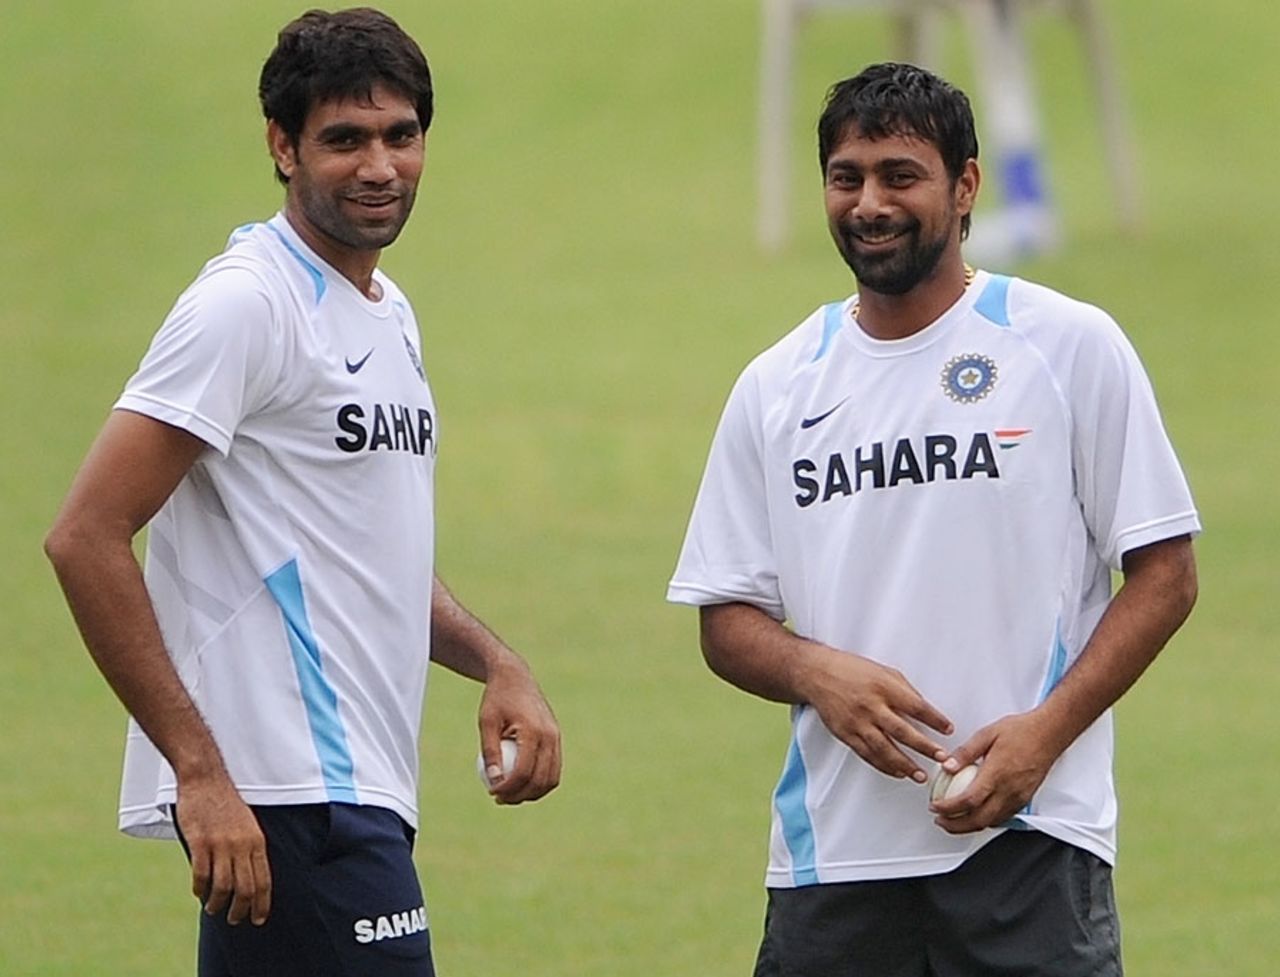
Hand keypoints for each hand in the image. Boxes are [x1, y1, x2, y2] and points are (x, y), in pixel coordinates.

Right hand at [175, 777, 270, 924]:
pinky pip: (201, 874)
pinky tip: (198, 892)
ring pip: (223, 886)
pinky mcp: (200, 842)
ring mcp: (221, 844)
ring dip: (218, 903)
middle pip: (245, 888)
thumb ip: (249, 849)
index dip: (262, 903)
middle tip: (235, 920)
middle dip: (241, 909)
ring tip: (213, 909)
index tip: (259, 918)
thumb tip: (248, 878)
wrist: (206, 780)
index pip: (264, 880)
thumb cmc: (226, 804)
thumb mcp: (248, 825)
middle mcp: (241, 845)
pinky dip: (200, 888)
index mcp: (256, 841)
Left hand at [477, 659, 560, 804]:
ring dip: (533, 793)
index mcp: (533, 731)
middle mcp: (550, 736)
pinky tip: (520, 784)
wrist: (516, 678)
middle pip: (540, 780)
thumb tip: (493, 782)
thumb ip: (490, 751)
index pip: (523, 771)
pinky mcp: (556, 739)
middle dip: (520, 796)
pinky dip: (540, 782)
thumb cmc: (497, 699)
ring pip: (551, 779)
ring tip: (510, 795)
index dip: (508, 788)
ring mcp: (556, 738)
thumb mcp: (487, 722)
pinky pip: (553, 769)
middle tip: (499, 799)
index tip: (492, 792)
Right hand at [800, 648, 952, 781]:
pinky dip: (883, 766)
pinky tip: (897, 772)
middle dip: (925, 747)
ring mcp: (857, 722)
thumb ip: (904, 690)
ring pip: (884, 749)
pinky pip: (867, 754)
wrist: (817, 674)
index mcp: (883, 687)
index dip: (934, 719)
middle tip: (942, 758)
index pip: (915, 706)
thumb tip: (924, 710)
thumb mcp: (883, 671)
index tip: (948, 729)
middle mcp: (871, 706)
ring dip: (905, 765)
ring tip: (920, 776)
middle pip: (902, 732)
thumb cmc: (852, 670)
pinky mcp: (846, 734)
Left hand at [929, 710, 1060, 832]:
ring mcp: (1018, 798)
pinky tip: (977, 815)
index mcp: (996, 774)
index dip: (948, 808)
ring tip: (954, 820)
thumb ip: (965, 752)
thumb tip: (947, 765)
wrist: (1049, 734)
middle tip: (940, 820)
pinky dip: (987, 822)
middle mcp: (1009, 790)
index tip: (935, 807)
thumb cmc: (1022, 731)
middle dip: (955, 825)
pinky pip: (1004, 818)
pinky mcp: (1025, 800)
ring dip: (970, 826)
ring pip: (992, 822)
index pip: (968, 800)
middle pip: (979, 819)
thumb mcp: (986, 734)